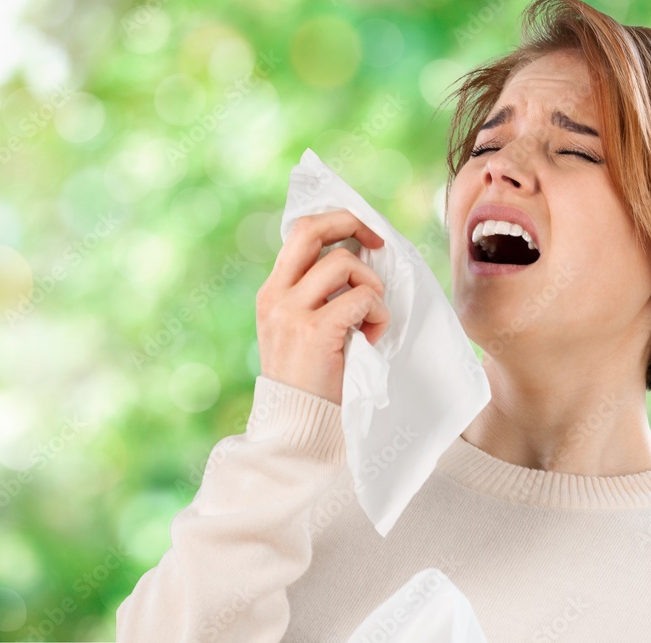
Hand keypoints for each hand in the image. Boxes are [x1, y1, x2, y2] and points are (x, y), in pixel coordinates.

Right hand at [255, 209, 389, 404]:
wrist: (296, 428)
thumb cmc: (310, 382)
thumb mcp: (299, 331)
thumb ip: (316, 297)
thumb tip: (358, 259)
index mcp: (271, 293)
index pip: (299, 232)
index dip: (335, 222)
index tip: (364, 236)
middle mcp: (276, 296)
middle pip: (312, 230)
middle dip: (353, 224)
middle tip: (379, 244)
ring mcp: (291, 312)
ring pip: (344, 263)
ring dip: (371, 287)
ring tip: (370, 319)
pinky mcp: (315, 331)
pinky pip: (361, 298)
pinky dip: (376, 313)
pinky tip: (371, 337)